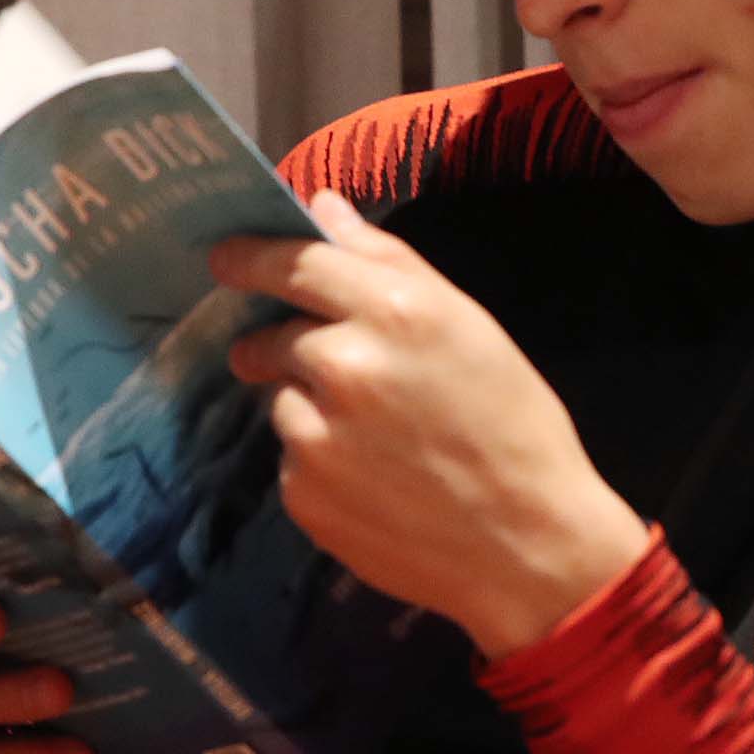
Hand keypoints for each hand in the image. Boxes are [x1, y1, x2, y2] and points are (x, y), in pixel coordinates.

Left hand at [211, 190, 651, 659]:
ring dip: (310, 407)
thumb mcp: (468, 326)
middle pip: (272, 336)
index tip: (226, 257)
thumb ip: (387, 260)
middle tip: (332, 370)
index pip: (291, 264)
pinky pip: (291, 459)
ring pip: (282, 400)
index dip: (249, 257)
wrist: (527, 547)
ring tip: (378, 437)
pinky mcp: (302, 495)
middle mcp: (342, 367)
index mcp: (393, 312)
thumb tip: (322, 205)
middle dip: (285, 344)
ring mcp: (314, 436)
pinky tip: (374, 479)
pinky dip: (319, 462)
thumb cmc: (513, 425)